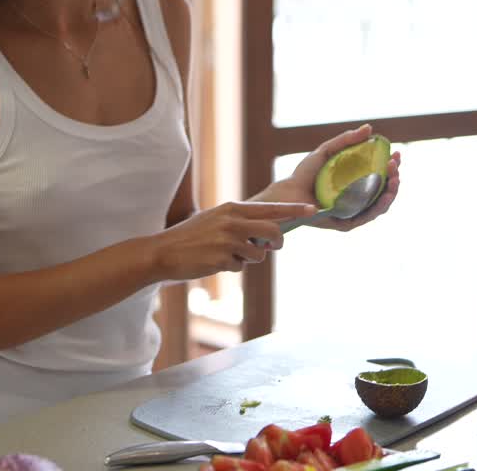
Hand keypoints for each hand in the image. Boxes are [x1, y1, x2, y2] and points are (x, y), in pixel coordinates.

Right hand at [153, 201, 316, 279]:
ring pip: (259, 254)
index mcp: (233, 208)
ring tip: (226, 254)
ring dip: (248, 258)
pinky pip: (240, 267)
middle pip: (273, 232)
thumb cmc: (191, 237)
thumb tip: (267, 234)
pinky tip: (214, 262)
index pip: (271, 208)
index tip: (314, 209)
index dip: (294, 209)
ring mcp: (228, 241)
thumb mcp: (216, 219)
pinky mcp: (222, 259)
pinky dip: (232, 267)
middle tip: (272, 246)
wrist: (163, 252)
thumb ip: (241, 222)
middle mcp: (233, 221)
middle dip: (277, 243)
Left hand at [259, 123, 401, 230]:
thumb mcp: (327, 151)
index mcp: (355, 184)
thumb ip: (346, 140)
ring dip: (391, 192)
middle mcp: (357, 199)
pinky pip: (367, 217)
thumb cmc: (305, 174)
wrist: (288, 193)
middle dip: (394, 178)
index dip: (391, 166)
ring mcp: (352, 213)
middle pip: (383, 191)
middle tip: (395, 165)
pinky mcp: (346, 224)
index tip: (396, 154)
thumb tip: (369, 128)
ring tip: (395, 179)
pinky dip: (379, 207)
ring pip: (379, 205)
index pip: (379, 176)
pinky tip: (385, 195)